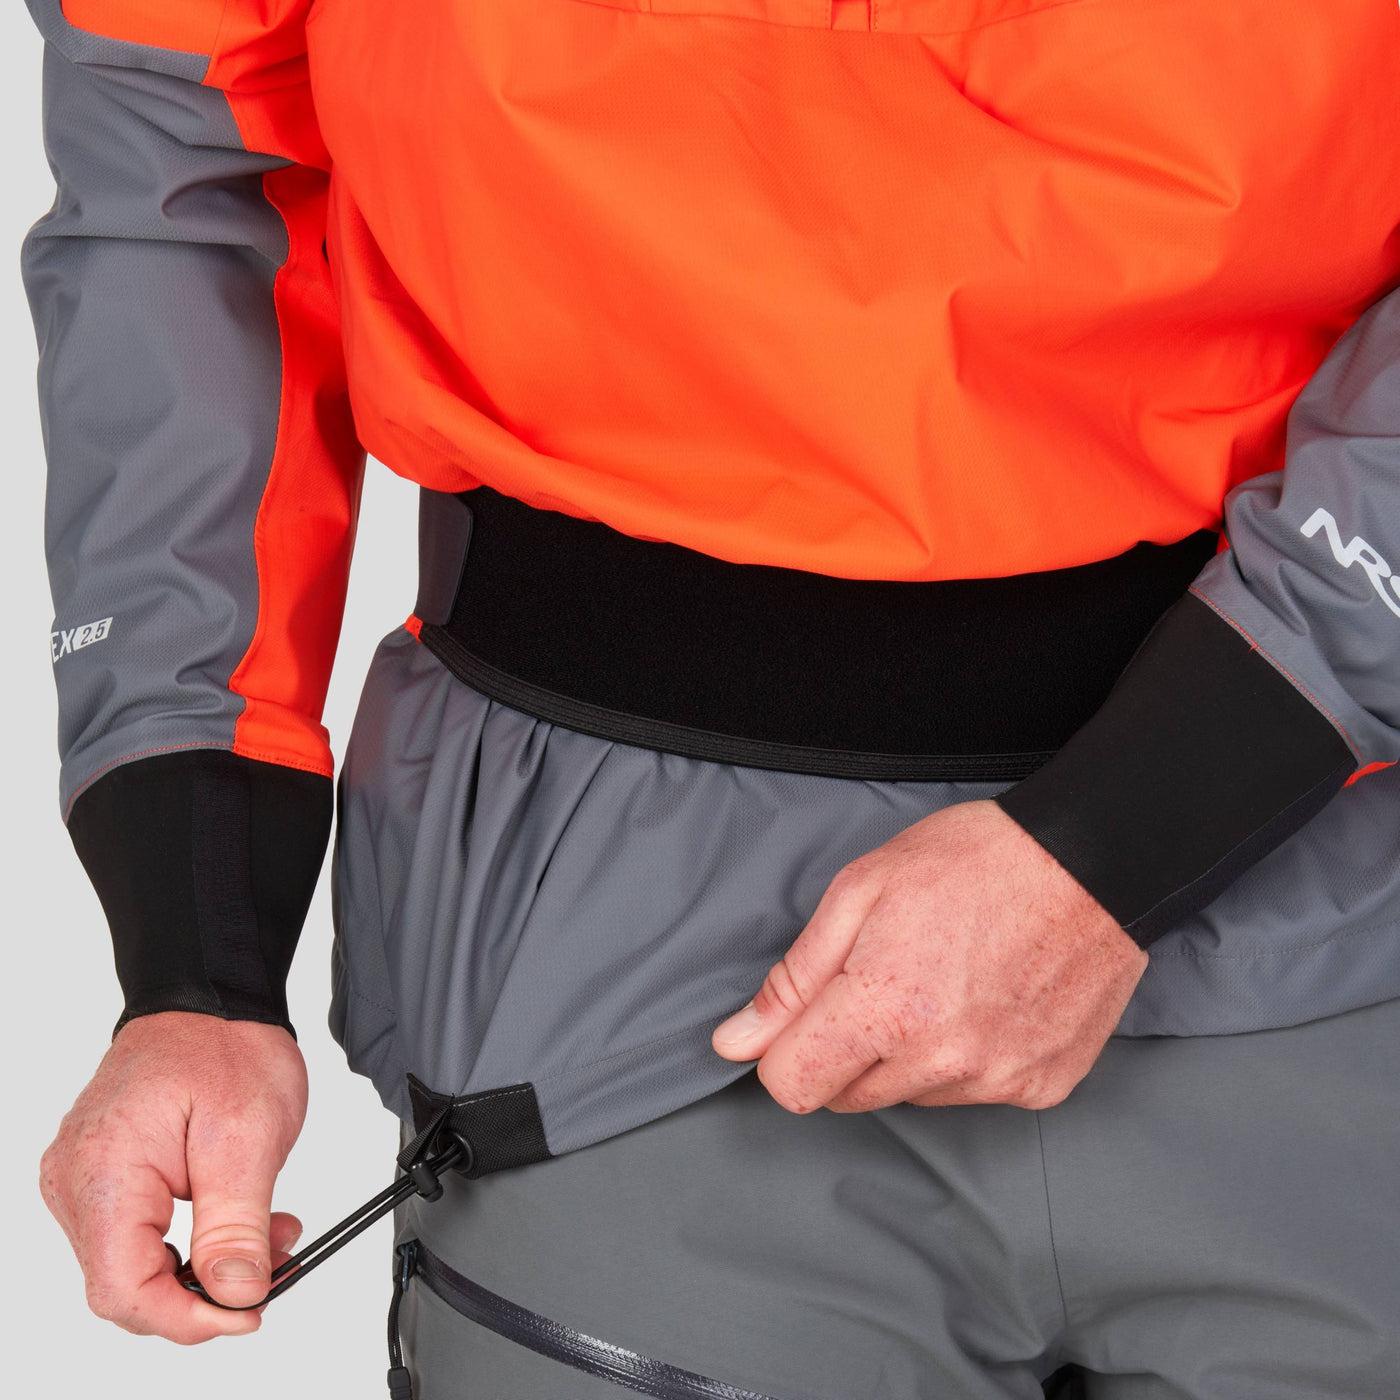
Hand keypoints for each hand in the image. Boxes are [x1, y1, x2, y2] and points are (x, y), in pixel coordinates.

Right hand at [39, 1011, 307, 1341]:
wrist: (210, 997)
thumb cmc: (223, 1045)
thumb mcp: (249, 1137)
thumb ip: (236, 1227)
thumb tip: (234, 1295)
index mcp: (102, 1173)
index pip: (124, 1290)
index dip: (188, 1318)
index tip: (247, 1314)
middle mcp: (76, 1181)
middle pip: (127, 1284)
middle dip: (206, 1288)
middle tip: (273, 1265)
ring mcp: (84, 1179)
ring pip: (136, 1263)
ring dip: (204, 1263)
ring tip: (268, 1232)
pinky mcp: (105, 1175)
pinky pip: (138, 1232)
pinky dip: (190, 1238)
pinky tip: (236, 1220)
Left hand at [711, 800, 1147, 1113]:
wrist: (1092, 859)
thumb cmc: (974, 861)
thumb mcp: (860, 891)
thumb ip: (794, 978)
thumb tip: (737, 1042)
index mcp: (884, 1010)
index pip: (793, 1086)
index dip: (785, 1049)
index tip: (804, 1017)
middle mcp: (941, 1061)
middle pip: (849, 1097)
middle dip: (845, 1049)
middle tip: (881, 980)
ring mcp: (998, 1080)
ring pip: (911, 1096)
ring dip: (908, 1056)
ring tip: (941, 981)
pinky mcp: (1042, 1086)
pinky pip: (975, 1093)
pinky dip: (968, 1059)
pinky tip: (986, 1000)